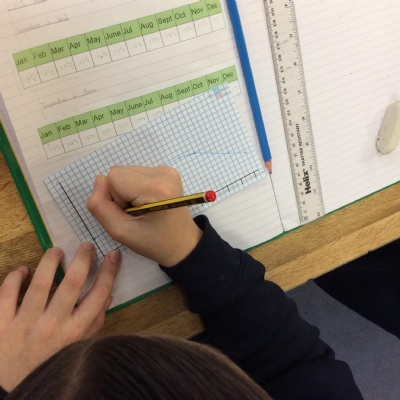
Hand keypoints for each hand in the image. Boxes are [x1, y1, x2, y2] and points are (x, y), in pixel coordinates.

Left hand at [0, 243, 119, 391]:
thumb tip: (107, 295)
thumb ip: (94, 323)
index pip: (98, 296)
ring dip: (50, 262)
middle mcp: (52, 326)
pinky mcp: (1, 324)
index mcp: (74, 332)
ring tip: (56, 251)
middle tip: (86, 245)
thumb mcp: (78, 348)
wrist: (13, 390)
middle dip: (82, 260)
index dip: (109, 272)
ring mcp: (25, 324)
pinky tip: (23, 271)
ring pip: (40, 284)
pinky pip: (6, 293)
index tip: (113, 255)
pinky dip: (15, 277)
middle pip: (71, 285)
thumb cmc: (51, 364)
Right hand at [87, 165, 202, 266]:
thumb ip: (100, 206)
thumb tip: (99, 179)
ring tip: (143, 209)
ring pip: (126, 172)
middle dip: (120, 194)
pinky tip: (148, 202)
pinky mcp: (167, 171)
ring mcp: (167, 170)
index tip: (129, 214)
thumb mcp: (120, 232)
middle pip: (119, 172)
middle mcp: (163, 172)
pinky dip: (136, 188)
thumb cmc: (153, 242)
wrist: (183, 244)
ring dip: (127, 191)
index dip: (114, 198)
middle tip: (136, 213)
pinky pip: (137, 173)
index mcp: (155, 187)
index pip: (113, 177)